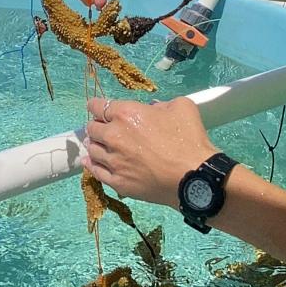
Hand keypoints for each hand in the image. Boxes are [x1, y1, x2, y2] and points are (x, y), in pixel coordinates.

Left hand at [82, 94, 214, 207]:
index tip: (97, 108)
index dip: (96, 106)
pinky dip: (91, 165)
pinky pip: (95, 172)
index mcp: (126, 114)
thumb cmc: (189, 139)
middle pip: (92, 129)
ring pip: (92, 150)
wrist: (195, 176)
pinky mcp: (117, 182)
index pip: (97, 106)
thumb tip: (152, 110)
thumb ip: (160, 104)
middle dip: (97, 126)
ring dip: (95, 146)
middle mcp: (114, 136)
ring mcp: (113, 161)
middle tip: (104, 129)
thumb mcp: (181, 107)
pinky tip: (90, 163)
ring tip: (100, 146)